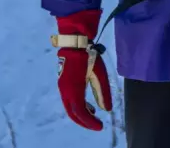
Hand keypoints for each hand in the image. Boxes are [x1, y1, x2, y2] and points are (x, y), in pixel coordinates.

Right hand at [52, 9, 111, 130]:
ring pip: (70, 108)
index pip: (81, 112)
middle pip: (73, 113)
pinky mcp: (63, 84)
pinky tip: (87, 105)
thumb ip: (103, 92)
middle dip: (85, 122)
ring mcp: (62, 88)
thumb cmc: (88, 57)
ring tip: (94, 115)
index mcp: (74, 90)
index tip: (101, 126)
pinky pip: (69, 101)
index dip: (90, 122)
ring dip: (81, 114)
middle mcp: (65, 92)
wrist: (74, 44)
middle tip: (97, 124)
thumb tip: (106, 109)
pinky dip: (78, 107)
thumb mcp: (99, 74)